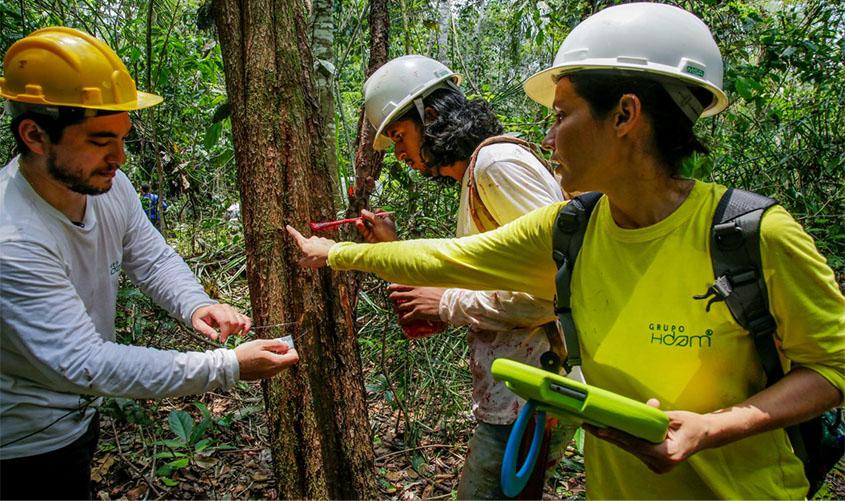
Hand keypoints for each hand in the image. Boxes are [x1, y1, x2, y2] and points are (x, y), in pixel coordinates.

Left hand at [192, 304, 251, 342]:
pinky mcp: (237, 313)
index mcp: (216, 309)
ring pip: (242, 321)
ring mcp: (233, 310)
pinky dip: (247, 327)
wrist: (203, 310)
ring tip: (229, 334)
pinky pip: (247, 320)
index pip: (225, 320)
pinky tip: (242, 333)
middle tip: (224, 336)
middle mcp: (226, 308)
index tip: (222, 340)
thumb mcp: (198, 324)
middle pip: (234, 322)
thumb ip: (206, 330)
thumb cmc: (200, 317)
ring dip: (237, 331)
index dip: (225, 332)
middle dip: (230, 332)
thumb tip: (215, 337)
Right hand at [234, 339, 298, 379]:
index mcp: (275, 363)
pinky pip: (272, 368)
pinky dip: (270, 362)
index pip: (294, 358)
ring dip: (277, 357)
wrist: (231, 366)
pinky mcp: (262, 376)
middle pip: (288, 362)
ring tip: (264, 351)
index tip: (284, 345)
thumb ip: (276, 344)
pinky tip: (260, 357)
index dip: (292, 349)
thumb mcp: (261, 343)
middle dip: (284, 353)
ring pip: (280, 365)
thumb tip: (286, 345)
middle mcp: (274, 371)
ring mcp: (268, 375)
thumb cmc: (245, 354)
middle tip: (273, 346)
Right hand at [286, 225, 335, 267]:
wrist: (333, 254)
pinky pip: (325, 247)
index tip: (288, 226)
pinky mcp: (328, 241)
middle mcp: (313, 239)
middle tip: (314, 260)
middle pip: (309, 245)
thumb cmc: (319, 258)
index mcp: (305, 243)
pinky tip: (328, 257)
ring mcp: (321, 240)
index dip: (292, 231)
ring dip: (319, 252)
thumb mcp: (308, 263)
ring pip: (318, 246)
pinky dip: (326, 251)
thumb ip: (303, 262)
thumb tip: (301, 262)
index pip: (297, 236)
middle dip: (311, 251)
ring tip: (322, 261)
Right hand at [355, 209, 396, 242]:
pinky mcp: (369, 236)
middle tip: (362, 216)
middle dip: (365, 216)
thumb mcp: (379, 222)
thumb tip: (363, 211)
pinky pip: (364, 230)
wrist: (387, 248)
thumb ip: (370, 216)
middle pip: (370, 218)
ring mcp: (374, 231)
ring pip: (366, 224)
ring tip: (359, 221)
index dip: (374, 211)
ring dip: (362, 221)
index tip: (372, 212)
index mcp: (386, 220)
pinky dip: (361, 226)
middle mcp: (380, 225)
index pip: (379, 213)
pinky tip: (358, 224)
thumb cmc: (387, 234)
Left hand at [388, 284, 445, 321]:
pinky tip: (401, 322)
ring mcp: (415, 304)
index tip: (389, 289)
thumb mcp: (434, 287)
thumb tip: (431, 289)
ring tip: (397, 313)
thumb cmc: (445, 295)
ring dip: (396, 310)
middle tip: (393, 302)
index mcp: (418, 287)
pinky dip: (401, 320)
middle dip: (392, 299)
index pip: (401, 286)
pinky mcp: (417, 313)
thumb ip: (429, 288)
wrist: (449, 303)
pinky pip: (405, 318)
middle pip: (396, 296)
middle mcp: (414, 295)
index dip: (393, 288)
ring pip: (399, 307)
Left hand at [584, 399, 711, 473]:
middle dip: (609, 436)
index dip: (618, 436)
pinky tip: (608, 432)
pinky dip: (624, 440)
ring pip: (630, 450)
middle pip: (629, 448)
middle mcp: (661, 464)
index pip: (636, 444)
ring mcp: (658, 466)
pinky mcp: (654, 463)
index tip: (602, 429)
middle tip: (589, 425)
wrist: (706, 435)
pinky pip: (635, 450)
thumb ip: (659, 415)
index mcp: (668, 456)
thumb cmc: (693, 425)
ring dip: (613, 438)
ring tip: (593, 427)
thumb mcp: (676, 417)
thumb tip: (649, 405)